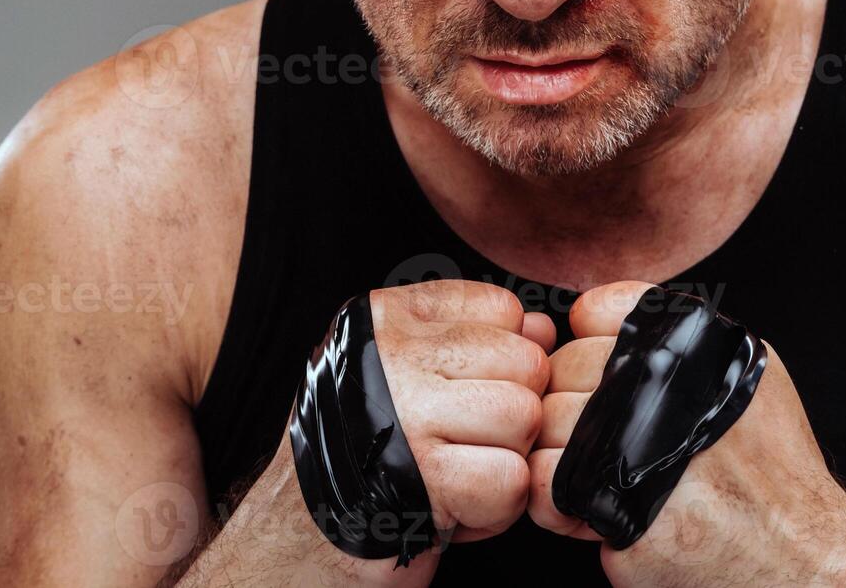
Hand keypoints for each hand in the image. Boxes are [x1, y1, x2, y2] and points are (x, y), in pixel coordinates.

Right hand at [370, 280, 554, 550]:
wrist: (301, 536)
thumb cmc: (370, 452)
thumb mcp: (416, 376)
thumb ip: (482, 340)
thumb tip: (544, 328)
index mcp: (389, 317)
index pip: (502, 309)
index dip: (503, 361)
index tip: (465, 396)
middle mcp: (392, 353)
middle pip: (525, 363)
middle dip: (514, 411)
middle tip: (467, 444)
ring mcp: (406, 411)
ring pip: (524, 416)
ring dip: (507, 459)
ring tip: (461, 472)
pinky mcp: (425, 477)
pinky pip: (513, 479)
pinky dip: (497, 507)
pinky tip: (457, 506)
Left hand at [528, 281, 845, 587]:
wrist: (801, 551)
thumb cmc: (771, 463)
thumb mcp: (745, 369)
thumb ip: (677, 335)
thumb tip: (587, 313)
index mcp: (693, 345)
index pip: (597, 312)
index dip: (591, 341)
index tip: (605, 372)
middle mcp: (663, 385)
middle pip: (565, 368)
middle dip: (575, 400)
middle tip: (611, 434)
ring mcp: (636, 446)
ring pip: (547, 423)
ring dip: (562, 448)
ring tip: (606, 470)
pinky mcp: (617, 509)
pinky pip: (546, 485)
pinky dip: (558, 498)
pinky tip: (595, 504)